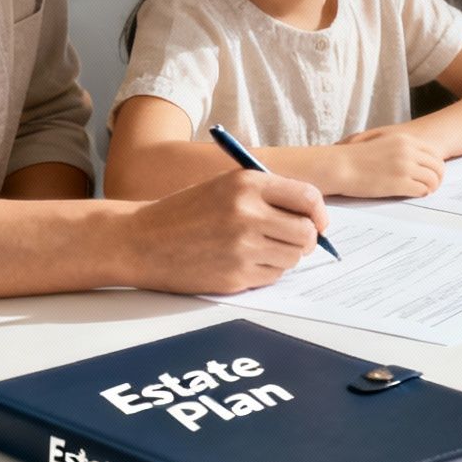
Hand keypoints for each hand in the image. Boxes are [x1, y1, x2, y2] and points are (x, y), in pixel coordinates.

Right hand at [121, 170, 326, 293]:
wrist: (142, 241)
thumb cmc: (186, 213)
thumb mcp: (225, 186)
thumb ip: (268, 195)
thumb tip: (313, 216)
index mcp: (247, 184)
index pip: (308, 198)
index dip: (319, 213)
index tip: (317, 222)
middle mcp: (248, 214)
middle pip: (307, 233)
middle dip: (307, 239)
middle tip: (294, 240)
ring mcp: (242, 248)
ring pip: (293, 258)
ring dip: (285, 256)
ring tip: (260, 249)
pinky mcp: (235, 276)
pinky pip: (273, 277)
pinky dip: (266, 272)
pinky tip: (243, 262)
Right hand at [328, 129, 444, 196]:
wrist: (340, 166)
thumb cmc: (355, 156)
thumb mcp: (382, 142)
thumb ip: (400, 147)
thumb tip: (413, 157)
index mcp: (405, 140)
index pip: (434, 153)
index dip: (436, 165)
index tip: (431, 173)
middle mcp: (408, 152)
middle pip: (438, 166)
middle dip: (438, 178)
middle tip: (431, 186)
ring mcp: (405, 167)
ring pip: (433, 179)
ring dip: (431, 187)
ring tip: (423, 191)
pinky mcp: (400, 183)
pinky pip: (422, 190)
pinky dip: (422, 194)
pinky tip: (414, 195)